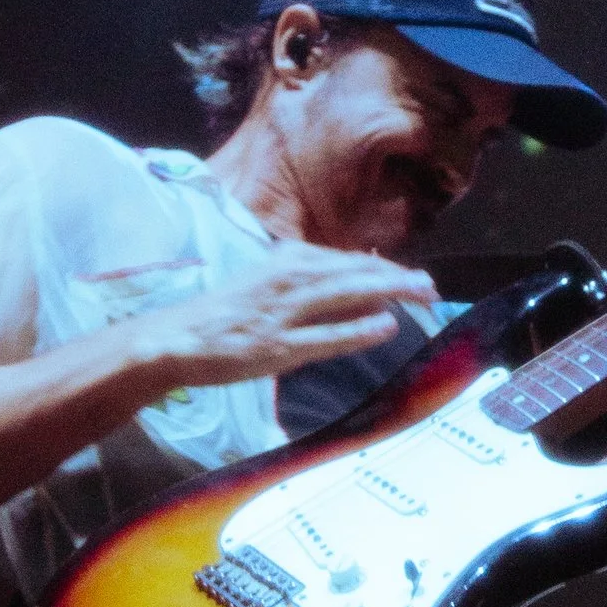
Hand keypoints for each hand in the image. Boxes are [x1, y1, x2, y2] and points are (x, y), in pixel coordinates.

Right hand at [166, 244, 436, 384]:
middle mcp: (288, 278)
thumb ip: (307, 285)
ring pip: (347, 295)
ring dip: (389, 293)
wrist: (174, 337)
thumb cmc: (221, 315)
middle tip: (432, 287)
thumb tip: (353, 289)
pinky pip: (325, 335)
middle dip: (397, 278)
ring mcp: (283, 311)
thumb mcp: (266, 286)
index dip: (384, 269)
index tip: (411, 277)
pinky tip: (386, 326)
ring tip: (423, 296)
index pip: (347, 261)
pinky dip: (357, 329)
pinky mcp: (277, 344)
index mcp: (286, 261)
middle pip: (355, 272)